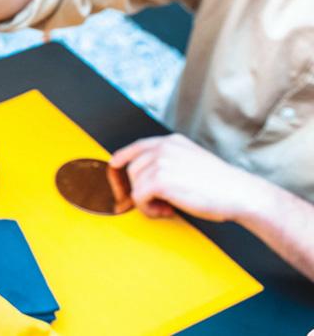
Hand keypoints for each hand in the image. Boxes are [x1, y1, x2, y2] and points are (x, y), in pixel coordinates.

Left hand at [110, 134, 264, 221]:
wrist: (240, 194)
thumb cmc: (222, 184)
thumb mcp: (193, 161)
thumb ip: (171, 161)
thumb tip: (148, 174)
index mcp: (172, 142)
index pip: (138, 146)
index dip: (123, 156)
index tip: (115, 164)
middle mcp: (163, 148)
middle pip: (133, 170)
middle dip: (143, 189)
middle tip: (163, 203)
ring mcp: (160, 162)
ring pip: (135, 185)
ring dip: (147, 201)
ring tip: (168, 208)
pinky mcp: (159, 180)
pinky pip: (138, 198)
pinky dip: (148, 209)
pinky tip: (166, 211)